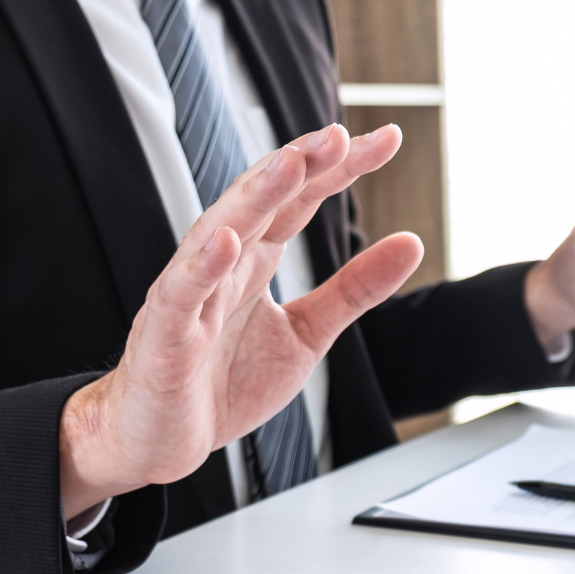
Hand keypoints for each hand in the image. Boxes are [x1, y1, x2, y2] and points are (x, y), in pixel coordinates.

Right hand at [60, 124, 423, 518]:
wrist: (163, 438)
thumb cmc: (225, 383)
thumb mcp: (307, 334)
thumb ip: (354, 289)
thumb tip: (412, 242)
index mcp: (255, 260)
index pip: (301, 200)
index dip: (339, 169)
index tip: (387, 140)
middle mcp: (223, 264)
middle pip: (262, 201)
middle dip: (299, 165)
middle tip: (341, 135)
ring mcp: (191, 294)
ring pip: (220, 232)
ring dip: (254, 197)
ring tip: (290, 164)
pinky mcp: (166, 332)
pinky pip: (183, 294)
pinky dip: (203, 267)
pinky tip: (228, 243)